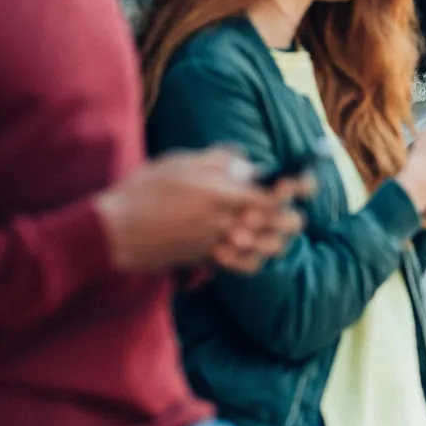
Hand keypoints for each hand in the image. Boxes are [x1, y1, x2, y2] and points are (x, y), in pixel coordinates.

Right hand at [94, 149, 308, 273]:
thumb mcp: (181, 162)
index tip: (309, 184)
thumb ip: (219, 161)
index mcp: (223, 194)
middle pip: (277, 224)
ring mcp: (219, 244)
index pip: (274, 193)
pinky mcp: (208, 259)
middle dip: (292, 219)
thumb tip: (247, 164)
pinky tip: (256, 253)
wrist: (116, 231)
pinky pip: (244, 265)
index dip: (297, 188)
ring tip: (281, 234)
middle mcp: (226, 222)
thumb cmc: (145, 190)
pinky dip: (256, 260)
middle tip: (295, 214)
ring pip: (266, 247)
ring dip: (278, 240)